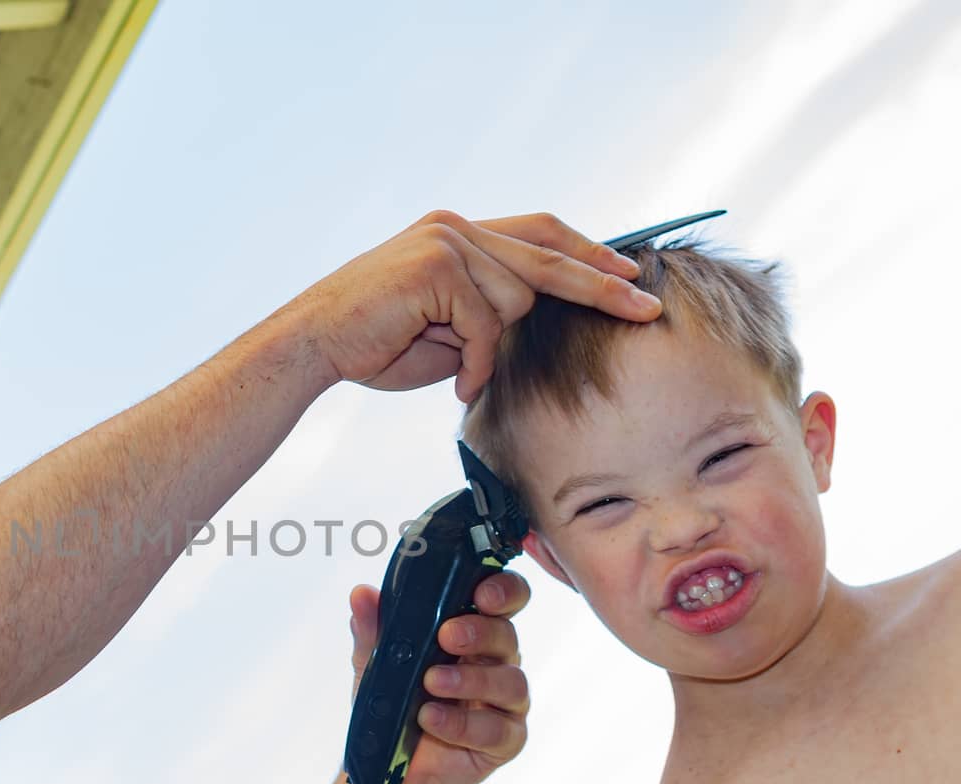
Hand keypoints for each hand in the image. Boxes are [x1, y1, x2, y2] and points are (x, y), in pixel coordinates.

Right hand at [277, 212, 660, 401]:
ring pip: (517, 299)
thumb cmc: (374, 344)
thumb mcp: (448, 327)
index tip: (627, 272)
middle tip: (646, 307)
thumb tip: (540, 323)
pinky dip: (477, 360)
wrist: (313, 345)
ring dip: (493, 347)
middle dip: (601, 285)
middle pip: (548, 253)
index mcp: (459, 233)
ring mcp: (447, 240)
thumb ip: (490, 315)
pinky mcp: (438, 264)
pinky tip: (456, 380)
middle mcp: (456, 227)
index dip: (586, 251)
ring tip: (459, 371)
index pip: (540, 231)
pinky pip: (487, 323)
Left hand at [348, 571, 530, 783]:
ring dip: (470, 680)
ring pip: (510, 682)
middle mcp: (496, 663)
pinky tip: (432, 719)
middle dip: (480, 631)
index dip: (502, 590)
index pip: (503, 600)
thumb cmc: (394, 706)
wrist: (388, 766)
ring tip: (431, 683)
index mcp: (474, 633)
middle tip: (447, 635)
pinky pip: (497, 730)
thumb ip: (373, 631)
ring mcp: (505, 703)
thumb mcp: (375, 666)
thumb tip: (362, 594)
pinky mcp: (505, 740)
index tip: (482, 592)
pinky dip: (462, 723)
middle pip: (508, 636)